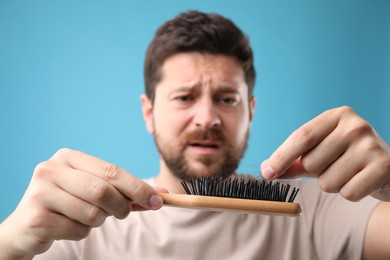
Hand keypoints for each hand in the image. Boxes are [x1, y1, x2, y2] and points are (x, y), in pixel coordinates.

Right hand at [0, 148, 163, 258]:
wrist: (26, 226)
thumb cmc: (68, 205)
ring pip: (93, 213)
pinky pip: (78, 230)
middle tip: (124, 214)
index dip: (138, 187)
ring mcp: (41, 192)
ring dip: (98, 221)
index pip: (112, 171)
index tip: (159, 200)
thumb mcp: (94, 192)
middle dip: (122, 206)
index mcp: (68, 157)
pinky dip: (81, 232)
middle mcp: (52, 169)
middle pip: (103, 191)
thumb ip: (124, 192)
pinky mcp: (37, 216)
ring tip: (83, 217)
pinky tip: (66, 226)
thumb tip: (160, 196)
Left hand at [261, 106, 389, 201]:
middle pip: (311, 162)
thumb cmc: (346, 158)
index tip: (266, 173)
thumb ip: (293, 160)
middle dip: (315, 173)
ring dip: (333, 185)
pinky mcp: (383, 166)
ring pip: (327, 182)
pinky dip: (350, 194)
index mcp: (336, 116)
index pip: (301, 137)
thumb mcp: (320, 153)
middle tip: (335, 166)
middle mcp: (355, 125)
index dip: (281, 157)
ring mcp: (371, 145)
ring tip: (349, 174)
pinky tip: (361, 182)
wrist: (389, 169)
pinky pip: (347, 193)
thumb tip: (266, 170)